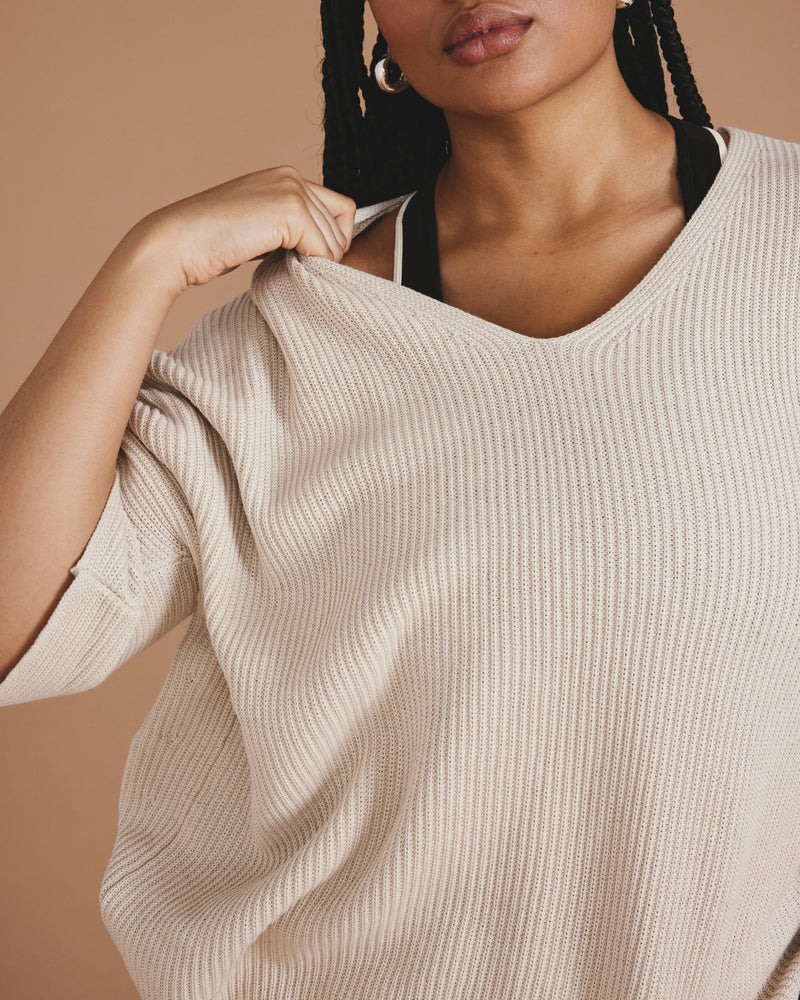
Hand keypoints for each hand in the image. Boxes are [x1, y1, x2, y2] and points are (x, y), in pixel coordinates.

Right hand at [135, 164, 356, 293]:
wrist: (177, 244)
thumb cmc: (210, 246)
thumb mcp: (257, 229)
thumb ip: (287, 230)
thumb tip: (322, 252)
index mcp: (284, 177)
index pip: (337, 209)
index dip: (329, 239)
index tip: (306, 259)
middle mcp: (291, 177)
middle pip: (343, 224)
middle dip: (327, 253)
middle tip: (297, 269)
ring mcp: (292, 191)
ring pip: (337, 240)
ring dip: (319, 263)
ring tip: (286, 269)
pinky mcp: (291, 211)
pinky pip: (326, 251)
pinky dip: (312, 266)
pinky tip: (284, 269)